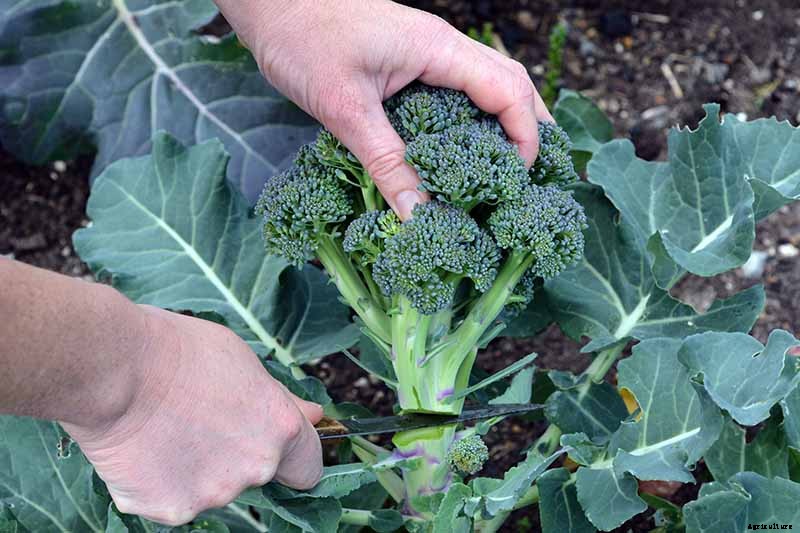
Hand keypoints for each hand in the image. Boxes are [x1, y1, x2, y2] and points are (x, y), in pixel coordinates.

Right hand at [62, 306, 322, 525]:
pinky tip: (144, 448)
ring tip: (166, 428)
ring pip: (212, 488)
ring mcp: (213, 494)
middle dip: (236, 455)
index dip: (294, 458)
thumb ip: (281, 400)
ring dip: (197, 468)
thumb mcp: (244, 361)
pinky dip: (159, 482)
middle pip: (255, 474)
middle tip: (200, 420)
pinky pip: (171, 499)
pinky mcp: (170, 510)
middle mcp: (255, 468)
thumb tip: (314, 416)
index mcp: (280, 429)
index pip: (308, 468)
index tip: (277, 449)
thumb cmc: (179, 351)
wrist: (115, 368)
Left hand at [216, 0, 551, 218]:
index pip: (509, 92)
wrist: (269, 0)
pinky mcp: (407, 60)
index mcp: (438, 49)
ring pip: (488, 82)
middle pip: (511, 82)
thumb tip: (417, 214)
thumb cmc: (302, 37)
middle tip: (529, 177)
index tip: (518, 182)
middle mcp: (442, 46)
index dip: (526, 138)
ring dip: (506, 120)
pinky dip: (472, 116)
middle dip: (530, 128)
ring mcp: (426, 51)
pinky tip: (461, 147)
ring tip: (508, 167)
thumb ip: (385, 161)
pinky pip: (457, 87)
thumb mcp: (344, 106)